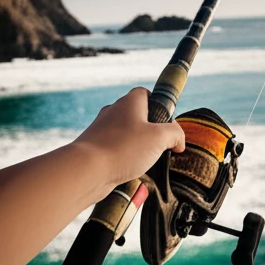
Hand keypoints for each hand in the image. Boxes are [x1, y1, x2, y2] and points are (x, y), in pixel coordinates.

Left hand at [71, 87, 185, 188]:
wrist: (86, 169)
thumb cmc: (123, 148)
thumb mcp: (160, 138)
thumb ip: (174, 134)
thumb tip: (178, 141)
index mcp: (128, 103)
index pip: (144, 93)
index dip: (158, 104)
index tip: (166, 121)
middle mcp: (112, 112)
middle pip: (136, 115)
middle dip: (150, 130)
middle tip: (160, 145)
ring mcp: (101, 130)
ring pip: (125, 134)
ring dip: (138, 146)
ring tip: (146, 161)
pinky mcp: (95, 148)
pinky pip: (115, 150)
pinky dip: (124, 158)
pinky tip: (130, 170)